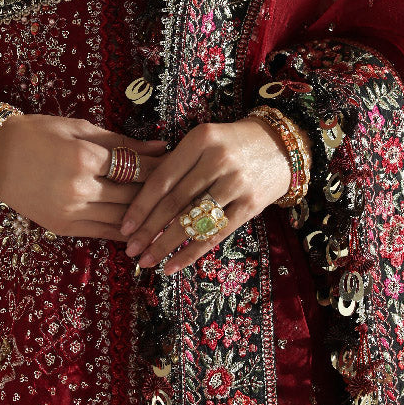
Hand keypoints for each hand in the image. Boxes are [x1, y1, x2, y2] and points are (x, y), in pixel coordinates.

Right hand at [0, 111, 167, 240]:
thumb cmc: (38, 133)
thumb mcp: (79, 128)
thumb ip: (121, 141)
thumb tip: (160, 145)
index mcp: (84, 159)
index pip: (135, 168)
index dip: (162, 169)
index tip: (181, 166)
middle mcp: (80, 190)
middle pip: (133, 195)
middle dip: (161, 193)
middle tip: (186, 191)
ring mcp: (71, 213)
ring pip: (122, 219)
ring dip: (149, 217)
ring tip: (173, 212)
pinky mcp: (64, 228)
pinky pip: (104, 233)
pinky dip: (126, 231)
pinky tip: (144, 227)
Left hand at [119, 116, 299, 275]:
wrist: (280, 146)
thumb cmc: (231, 143)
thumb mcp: (203, 141)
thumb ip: (176, 163)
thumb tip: (138, 198)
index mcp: (201, 139)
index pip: (163, 178)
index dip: (141, 205)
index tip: (124, 226)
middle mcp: (218, 160)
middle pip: (175, 201)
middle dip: (149, 229)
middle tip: (130, 249)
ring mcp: (237, 183)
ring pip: (194, 220)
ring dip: (166, 245)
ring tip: (147, 260)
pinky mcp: (251, 206)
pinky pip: (216, 235)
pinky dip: (192, 253)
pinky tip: (173, 265)